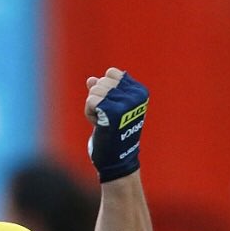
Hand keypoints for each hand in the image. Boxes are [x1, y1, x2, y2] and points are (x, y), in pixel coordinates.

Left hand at [85, 67, 148, 182]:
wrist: (116, 158)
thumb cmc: (113, 133)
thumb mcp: (110, 108)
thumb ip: (102, 92)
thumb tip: (90, 79)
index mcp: (140, 92)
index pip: (111, 73)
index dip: (104, 89)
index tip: (111, 107)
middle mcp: (136, 95)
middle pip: (101, 81)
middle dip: (97, 99)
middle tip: (106, 117)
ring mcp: (126, 103)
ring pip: (94, 90)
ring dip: (93, 107)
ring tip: (103, 121)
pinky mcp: (113, 111)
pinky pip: (91, 100)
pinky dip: (89, 113)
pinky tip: (99, 124)